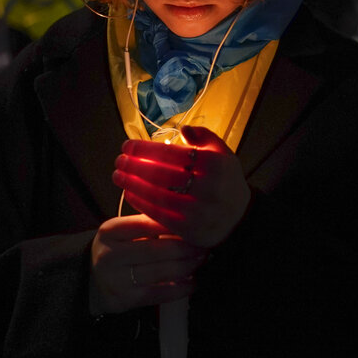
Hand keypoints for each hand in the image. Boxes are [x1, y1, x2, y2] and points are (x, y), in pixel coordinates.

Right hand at [89, 214, 205, 315]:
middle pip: (158, 249)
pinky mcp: (126, 300)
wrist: (89, 281)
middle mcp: (111, 254)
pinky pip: (160, 293)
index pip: (146, 224)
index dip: (173, 225)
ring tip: (200, 260)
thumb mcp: (121, 233)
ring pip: (162, 271)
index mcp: (110, 231)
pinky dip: (180, 288)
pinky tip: (192, 282)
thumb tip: (185, 222)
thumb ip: (146, 225)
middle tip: (204, 245)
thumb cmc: (115, 251)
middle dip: (187, 248)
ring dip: (188, 266)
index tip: (193, 225)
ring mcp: (117, 279)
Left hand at [112, 125, 250, 247]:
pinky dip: (141, 203)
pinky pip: (159, 214)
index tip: (127, 145)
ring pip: (157, 194)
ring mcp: (197, 210)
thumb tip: (182, 128)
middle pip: (161, 173)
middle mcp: (207, 186)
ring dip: (133, 184)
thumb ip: (203, 136)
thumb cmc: (226, 180)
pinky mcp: (189, 229)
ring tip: (118, 175)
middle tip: (119, 160)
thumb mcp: (223, 153)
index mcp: (214, 163)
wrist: (239, 218)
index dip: (145, 148)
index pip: (171, 152)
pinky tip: (129, 193)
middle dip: (134, 165)